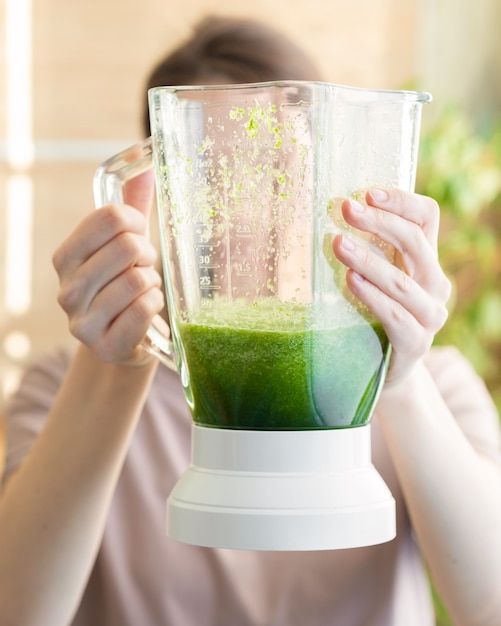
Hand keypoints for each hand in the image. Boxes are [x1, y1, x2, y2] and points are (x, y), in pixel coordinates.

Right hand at [52, 173, 163, 365]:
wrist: (125, 341)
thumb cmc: (125, 285)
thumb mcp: (125, 246)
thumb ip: (132, 205)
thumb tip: (146, 163)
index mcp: (65, 257)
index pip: (110, 218)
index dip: (136, 223)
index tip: (138, 236)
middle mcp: (66, 290)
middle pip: (127, 246)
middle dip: (147, 255)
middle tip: (142, 269)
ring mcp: (81, 322)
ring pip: (139, 279)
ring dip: (152, 282)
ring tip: (143, 291)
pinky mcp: (104, 346)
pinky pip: (145, 309)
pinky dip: (155, 304)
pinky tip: (146, 309)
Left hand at [332, 188, 450, 385]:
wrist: (385, 369)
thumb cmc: (375, 314)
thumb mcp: (377, 276)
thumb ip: (369, 248)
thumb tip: (337, 210)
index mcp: (427, 260)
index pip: (427, 218)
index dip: (401, 201)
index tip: (366, 193)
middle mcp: (435, 284)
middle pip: (415, 242)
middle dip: (378, 223)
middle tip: (345, 210)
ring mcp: (429, 315)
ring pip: (402, 281)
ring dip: (368, 259)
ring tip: (338, 244)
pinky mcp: (415, 342)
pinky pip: (395, 316)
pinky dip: (372, 296)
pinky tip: (351, 281)